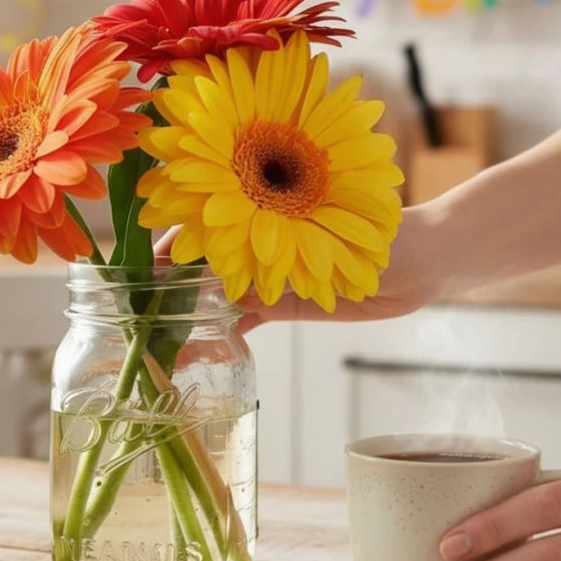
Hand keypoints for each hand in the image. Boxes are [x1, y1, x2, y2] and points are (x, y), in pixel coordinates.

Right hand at [158, 204, 451, 330]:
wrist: (423, 261)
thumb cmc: (377, 229)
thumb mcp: (322, 248)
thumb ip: (275, 273)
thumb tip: (224, 294)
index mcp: (259, 212)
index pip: (199, 225)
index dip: (168, 245)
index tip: (140, 268)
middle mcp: (255, 241)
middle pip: (199, 261)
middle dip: (167, 283)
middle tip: (137, 312)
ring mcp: (267, 271)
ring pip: (216, 291)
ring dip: (190, 312)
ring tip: (161, 339)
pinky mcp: (284, 299)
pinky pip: (245, 315)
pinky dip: (222, 330)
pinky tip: (198, 349)